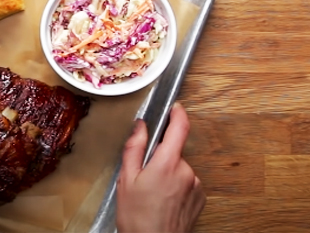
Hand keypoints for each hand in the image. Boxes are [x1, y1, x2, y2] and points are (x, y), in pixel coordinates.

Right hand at [116, 103, 205, 232]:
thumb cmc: (138, 218)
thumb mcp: (126, 179)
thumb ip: (134, 148)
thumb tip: (140, 126)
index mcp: (167, 163)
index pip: (180, 128)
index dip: (178, 114)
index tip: (174, 108)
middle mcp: (186, 172)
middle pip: (173, 152)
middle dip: (159, 158)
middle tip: (143, 176)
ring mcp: (195, 185)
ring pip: (179, 169)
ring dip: (167, 174)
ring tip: (152, 194)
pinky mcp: (199, 198)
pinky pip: (186, 183)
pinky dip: (175, 187)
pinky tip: (162, 201)